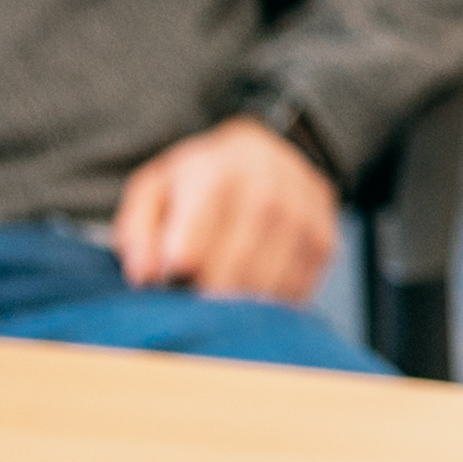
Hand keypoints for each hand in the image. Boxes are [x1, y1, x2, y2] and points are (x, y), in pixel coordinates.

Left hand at [111, 118, 341, 305]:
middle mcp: (268, 192)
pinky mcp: (324, 242)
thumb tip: (144, 276)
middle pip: (227, 278)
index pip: (187, 254)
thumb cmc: (200, 181)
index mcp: (216, 175)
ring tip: (218, 297)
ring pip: (263, 292)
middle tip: (189, 301)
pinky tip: (250, 290)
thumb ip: (137, 231)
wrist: (269, 152)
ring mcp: (302, 217)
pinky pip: (293, 295)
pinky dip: (268, 306)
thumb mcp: (155, 189)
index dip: (169, 280)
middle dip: (201, 300)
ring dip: (235, 309)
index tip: (166, 282)